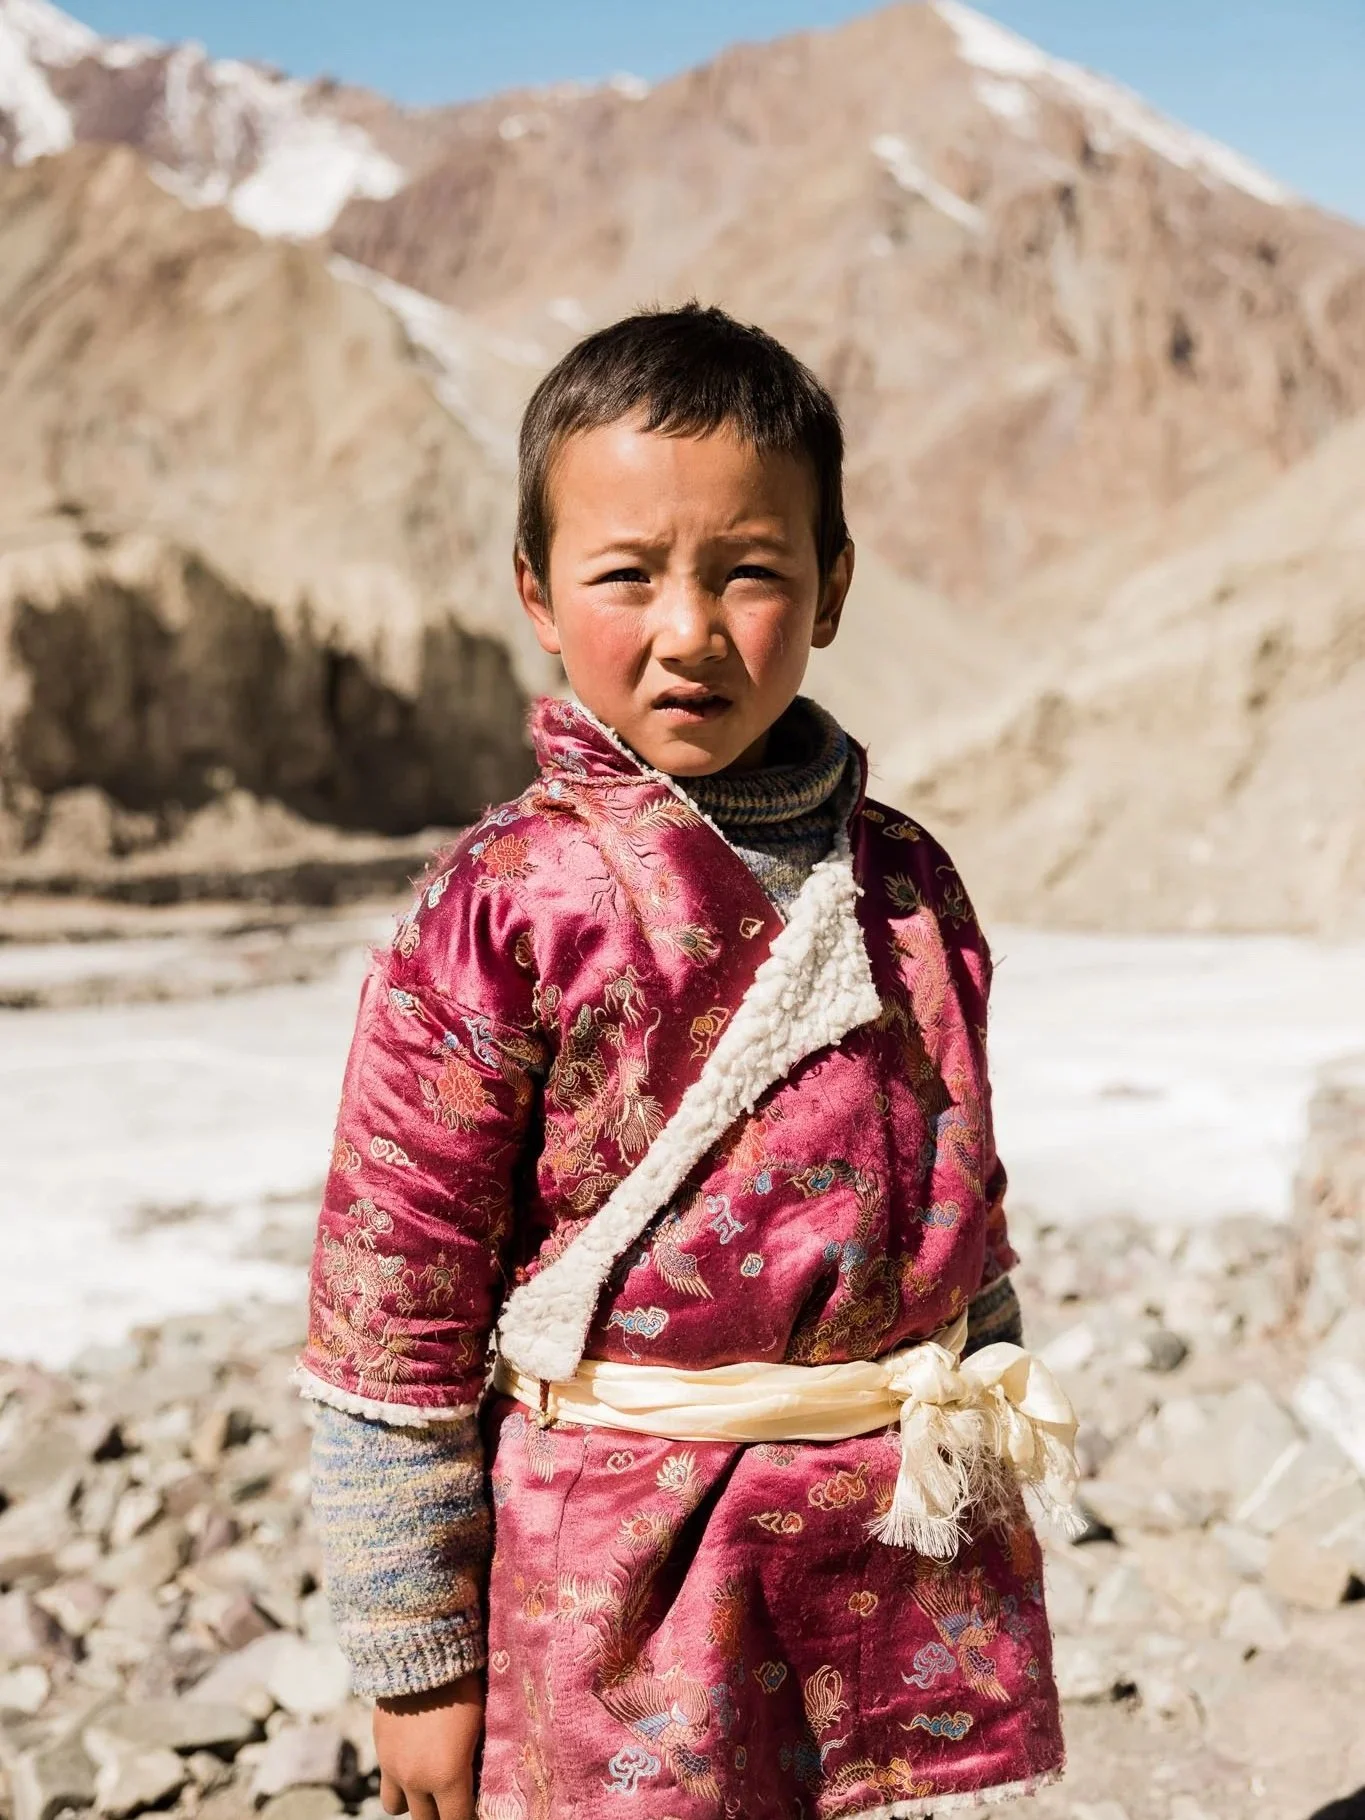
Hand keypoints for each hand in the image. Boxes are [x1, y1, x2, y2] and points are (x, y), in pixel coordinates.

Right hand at [374, 1672, 484, 1819]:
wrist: (419, 1652)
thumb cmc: (462, 1686)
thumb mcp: (478, 1725)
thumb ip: (475, 1761)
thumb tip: (481, 1779)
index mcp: (447, 1776)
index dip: (467, 1817)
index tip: (475, 1809)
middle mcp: (416, 1779)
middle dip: (443, 1813)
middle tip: (455, 1797)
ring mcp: (393, 1766)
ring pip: (398, 1807)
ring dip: (415, 1801)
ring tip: (430, 1784)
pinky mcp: (379, 1749)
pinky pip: (386, 1782)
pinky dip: (399, 1780)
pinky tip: (415, 1760)